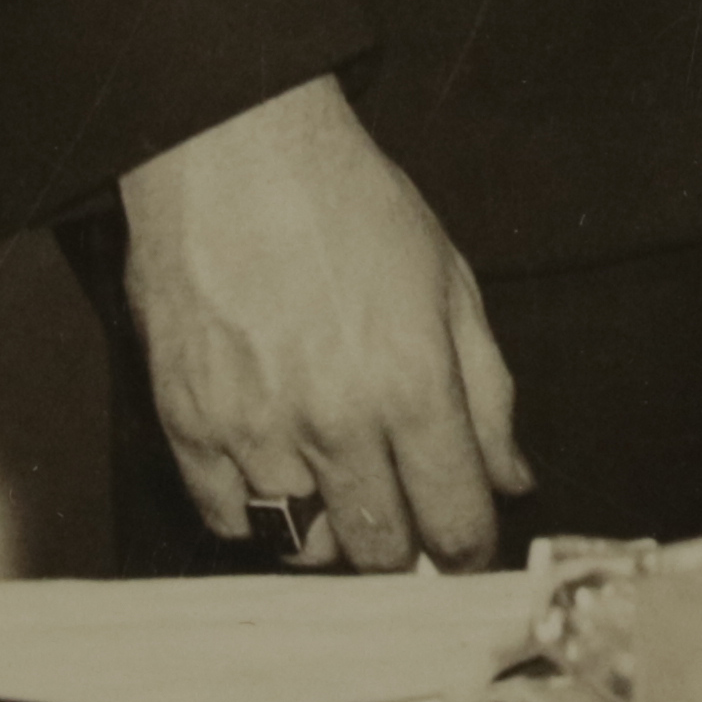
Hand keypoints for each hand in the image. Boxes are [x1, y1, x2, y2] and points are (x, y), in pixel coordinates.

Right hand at [114, 74, 527, 567]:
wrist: (233, 151)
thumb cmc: (346, 203)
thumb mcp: (448, 280)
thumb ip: (487, 392)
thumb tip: (511, 479)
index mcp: (411, 384)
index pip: (454, 520)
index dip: (468, 546)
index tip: (463, 543)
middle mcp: (334, 421)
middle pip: (380, 550)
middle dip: (403, 546)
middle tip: (403, 513)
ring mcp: (255, 430)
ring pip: (303, 546)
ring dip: (330, 530)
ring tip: (337, 486)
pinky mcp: (189, 425)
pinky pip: (227, 519)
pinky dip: (255, 511)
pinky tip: (275, 468)